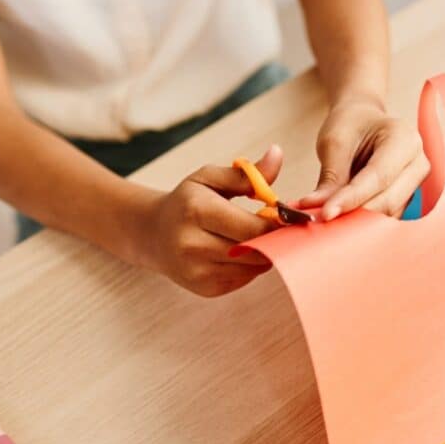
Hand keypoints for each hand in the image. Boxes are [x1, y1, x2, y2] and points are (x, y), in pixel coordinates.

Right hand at [139, 146, 283, 296]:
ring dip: (266, 253)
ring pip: (253, 267)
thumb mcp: (210, 179)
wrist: (154, 234)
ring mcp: (198, 272)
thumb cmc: (188, 201)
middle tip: (283, 227)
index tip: (290, 215)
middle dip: (275, 239)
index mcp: (197, 211)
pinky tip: (244, 251)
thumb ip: (248, 173)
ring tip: (262, 236)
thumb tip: (277, 154)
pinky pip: (244, 279)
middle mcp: (193, 245)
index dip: (278, 224)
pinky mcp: (205, 289)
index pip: (253, 227)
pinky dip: (252, 265)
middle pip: (255, 250)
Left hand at [298, 97, 429, 219]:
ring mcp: (415, 184)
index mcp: (405, 139)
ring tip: (327, 216)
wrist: (365, 123)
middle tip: (319, 219)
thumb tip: (320, 211)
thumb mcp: (335, 142)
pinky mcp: (407, 200)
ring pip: (387, 214)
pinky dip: (362, 222)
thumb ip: (331, 177)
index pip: (379, 176)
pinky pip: (385, 219)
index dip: (352, 198)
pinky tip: (341, 217)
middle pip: (388, 201)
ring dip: (357, 221)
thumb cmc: (352, 125)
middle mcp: (417, 163)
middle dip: (354, 213)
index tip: (326, 213)